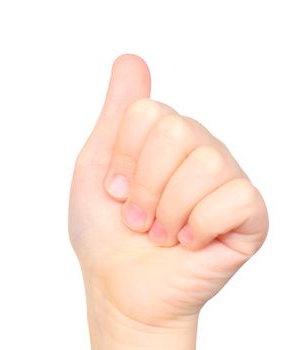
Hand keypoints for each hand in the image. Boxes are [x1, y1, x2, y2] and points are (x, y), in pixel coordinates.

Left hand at [68, 54, 267, 333]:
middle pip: (177, 131)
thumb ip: (118, 114)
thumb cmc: (106, 234)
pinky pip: (235, 197)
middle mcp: (203, 151)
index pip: (148, 112)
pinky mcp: (251, 216)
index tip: (114, 191)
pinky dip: (199, 226)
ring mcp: (229, 181)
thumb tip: (130, 58)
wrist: (121, 291)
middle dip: (144, 185)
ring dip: (169, 209)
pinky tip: (189, 243)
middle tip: (137, 218)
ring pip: (207, 162)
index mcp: (166, 137)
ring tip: (161, 234)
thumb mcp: (97, 167)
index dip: (123, 157)